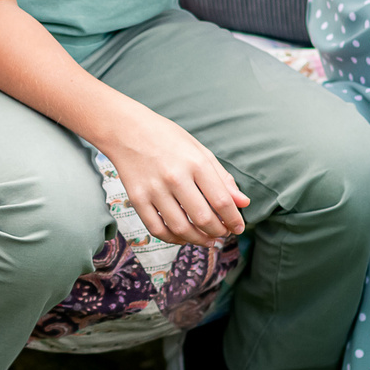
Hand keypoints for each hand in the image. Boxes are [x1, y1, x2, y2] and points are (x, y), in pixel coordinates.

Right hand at [100, 104, 250, 245]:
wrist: (126, 129)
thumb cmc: (167, 138)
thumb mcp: (199, 150)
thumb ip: (221, 177)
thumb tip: (243, 202)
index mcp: (195, 162)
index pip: (221, 201)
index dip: (234, 220)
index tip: (238, 228)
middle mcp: (175, 177)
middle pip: (203, 218)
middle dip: (219, 232)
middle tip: (223, 233)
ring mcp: (153, 189)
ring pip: (181, 228)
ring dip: (198, 240)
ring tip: (207, 240)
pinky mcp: (136, 198)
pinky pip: (157, 229)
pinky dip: (173, 239)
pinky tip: (183, 238)